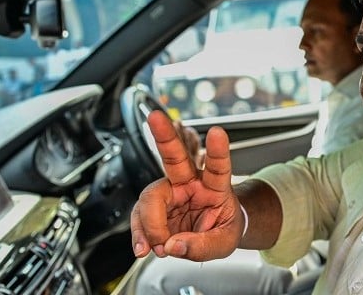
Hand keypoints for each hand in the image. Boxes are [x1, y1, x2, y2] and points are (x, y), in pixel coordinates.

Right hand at [130, 110, 243, 260]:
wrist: (212, 234)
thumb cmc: (222, 228)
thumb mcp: (223, 242)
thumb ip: (203, 246)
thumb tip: (174, 245)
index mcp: (215, 186)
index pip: (218, 166)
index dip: (218, 149)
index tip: (218, 132)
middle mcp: (190, 183)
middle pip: (175, 157)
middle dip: (164, 136)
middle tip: (154, 116)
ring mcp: (170, 193)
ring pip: (150, 198)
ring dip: (149, 225)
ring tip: (160, 246)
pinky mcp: (154, 207)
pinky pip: (139, 216)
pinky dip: (139, 234)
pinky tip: (144, 247)